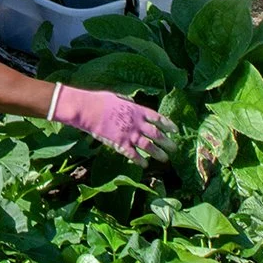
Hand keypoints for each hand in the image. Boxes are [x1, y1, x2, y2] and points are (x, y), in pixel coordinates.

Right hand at [49, 85, 175, 163]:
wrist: (87, 109)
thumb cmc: (99, 100)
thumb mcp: (118, 97)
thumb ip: (129, 102)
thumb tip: (133, 103)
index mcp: (138, 110)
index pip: (158, 119)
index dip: (168, 125)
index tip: (175, 130)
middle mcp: (137, 123)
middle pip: (157, 135)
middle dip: (168, 142)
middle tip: (175, 148)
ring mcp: (130, 135)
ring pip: (149, 147)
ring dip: (158, 154)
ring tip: (165, 159)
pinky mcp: (120, 144)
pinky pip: (134, 155)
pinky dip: (140, 161)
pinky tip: (145, 165)